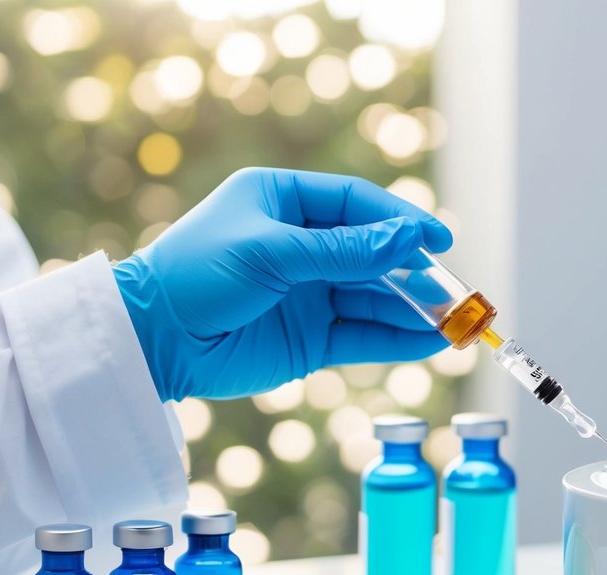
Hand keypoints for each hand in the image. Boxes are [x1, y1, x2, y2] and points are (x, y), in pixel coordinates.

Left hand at [113, 167, 451, 400]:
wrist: (152, 342)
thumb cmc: (197, 275)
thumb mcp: (273, 253)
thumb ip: (344, 251)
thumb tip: (408, 239)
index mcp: (284, 201)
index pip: (357, 204)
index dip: (400, 221)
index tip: (437, 240)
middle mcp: (301, 245)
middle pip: (375, 253)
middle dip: (415, 271)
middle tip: (454, 290)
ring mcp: (309, 293)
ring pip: (375, 297)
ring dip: (414, 308)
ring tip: (453, 321)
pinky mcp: (310, 338)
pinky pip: (363, 335)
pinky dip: (397, 338)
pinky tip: (430, 341)